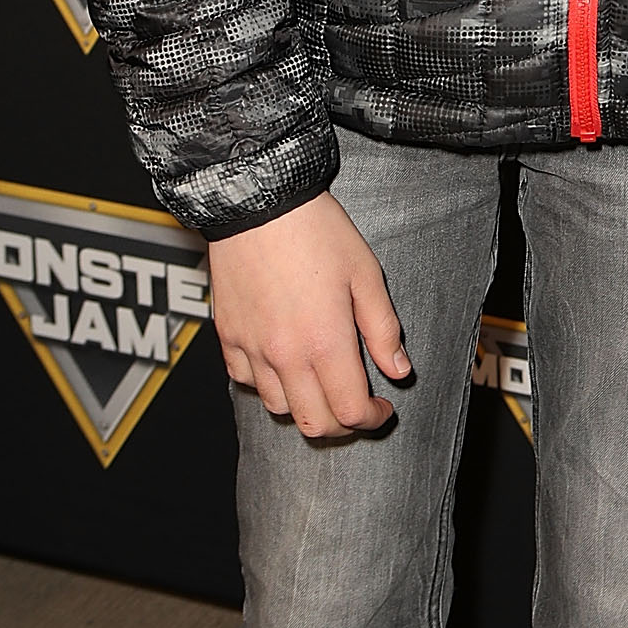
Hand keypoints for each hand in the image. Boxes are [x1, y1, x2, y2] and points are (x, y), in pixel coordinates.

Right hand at [207, 190, 411, 440]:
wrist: (259, 203)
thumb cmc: (316, 232)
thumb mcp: (366, 273)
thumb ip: (383, 328)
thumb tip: (399, 370)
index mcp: (325, 342)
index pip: (349, 412)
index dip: (371, 419)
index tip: (382, 408)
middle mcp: (285, 355)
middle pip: (313, 423)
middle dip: (342, 425)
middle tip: (358, 405)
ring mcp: (252, 350)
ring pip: (278, 409)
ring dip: (305, 407)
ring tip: (323, 384)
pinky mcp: (228, 338)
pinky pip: (245, 382)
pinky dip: (268, 385)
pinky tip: (285, 364)